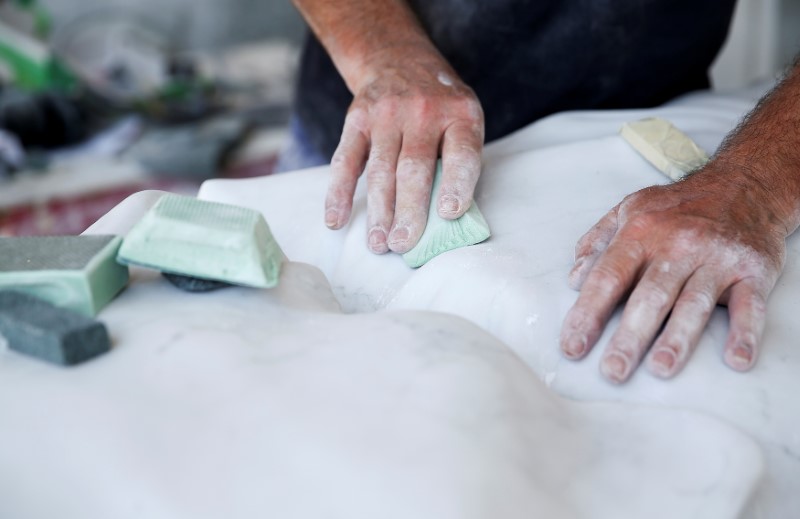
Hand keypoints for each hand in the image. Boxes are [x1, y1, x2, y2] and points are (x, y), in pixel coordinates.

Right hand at [324, 49, 484, 253]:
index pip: (461, 153)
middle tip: (404, 245)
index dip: (456, 183)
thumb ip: (458, 161)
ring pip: (380, 171)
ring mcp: (387, 115)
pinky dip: (338, 193)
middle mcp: (423, 113)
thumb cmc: (439, 108)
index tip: (449, 213)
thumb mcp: (462, 120)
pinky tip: (335, 220)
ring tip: (379, 244)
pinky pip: (345, 160)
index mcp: (460, 115)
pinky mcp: (357, 120)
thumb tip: (446, 223)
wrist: (399, 60)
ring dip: (378, 212)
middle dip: (409, 212)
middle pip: (414, 169)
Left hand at [560, 166, 786, 382]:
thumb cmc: (679, 206)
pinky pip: (750, 304)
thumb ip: (598, 242)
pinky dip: (746, 332)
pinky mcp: (753, 270)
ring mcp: (716, 258)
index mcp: (640, 233)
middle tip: (613, 371)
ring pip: (694, 303)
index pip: (608, 277)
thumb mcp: (630, 210)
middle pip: (649, 296)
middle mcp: (678, 245)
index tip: (572, 346)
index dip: (587, 313)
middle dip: (629, 336)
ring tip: (660, 369)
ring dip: (677, 338)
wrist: (744, 184)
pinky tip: (736, 359)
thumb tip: (575, 278)